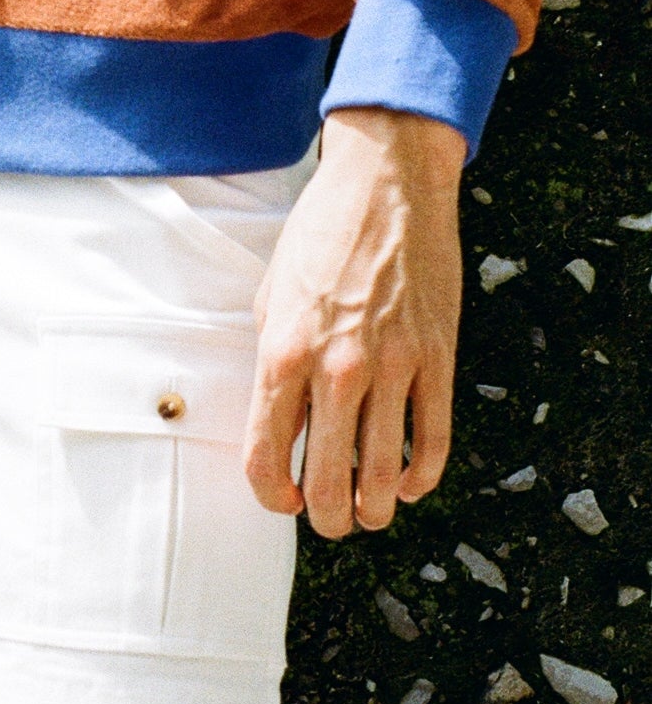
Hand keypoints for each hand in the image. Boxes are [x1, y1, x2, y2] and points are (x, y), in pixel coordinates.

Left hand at [244, 107, 464, 539]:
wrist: (387, 184)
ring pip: (383, 477)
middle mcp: (336, 369)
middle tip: (328, 519)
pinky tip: (409, 483)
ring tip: (369, 511)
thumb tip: (279, 423)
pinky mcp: (437, 359)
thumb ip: (273, 361)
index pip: (265, 458)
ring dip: (374, 509)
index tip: (282, 498)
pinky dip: (421, 477)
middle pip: (327, 484)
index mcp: (282, 353)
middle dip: (325, 518)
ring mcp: (392, 368)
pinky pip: (432, 441)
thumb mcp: (271, 294)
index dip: (271, 495)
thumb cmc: (321, 234)